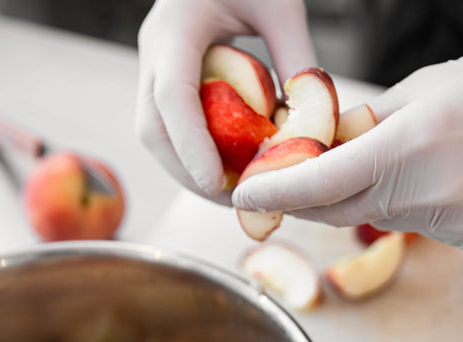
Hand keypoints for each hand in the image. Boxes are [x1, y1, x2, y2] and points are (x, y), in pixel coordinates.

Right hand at [136, 0, 315, 203]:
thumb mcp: (281, 4)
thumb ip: (295, 59)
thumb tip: (309, 123)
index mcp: (177, 28)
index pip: (173, 96)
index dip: (191, 146)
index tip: (215, 185)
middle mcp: (154, 50)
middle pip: (153, 129)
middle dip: (187, 173)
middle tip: (231, 200)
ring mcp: (153, 65)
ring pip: (154, 134)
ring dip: (187, 170)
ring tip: (229, 192)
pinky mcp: (162, 77)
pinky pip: (166, 127)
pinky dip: (191, 154)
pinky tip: (222, 167)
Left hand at [232, 46, 462, 252]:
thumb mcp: (424, 88)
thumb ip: (366, 126)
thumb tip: (324, 150)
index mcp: (413, 143)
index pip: (321, 181)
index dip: (276, 191)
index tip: (243, 196)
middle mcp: (431, 191)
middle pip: (339, 210)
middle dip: (308, 200)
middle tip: (286, 186)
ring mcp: (455, 223)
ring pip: (379, 218)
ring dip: (367, 197)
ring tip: (396, 162)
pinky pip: (417, 228)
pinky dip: (409, 206)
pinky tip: (439, 179)